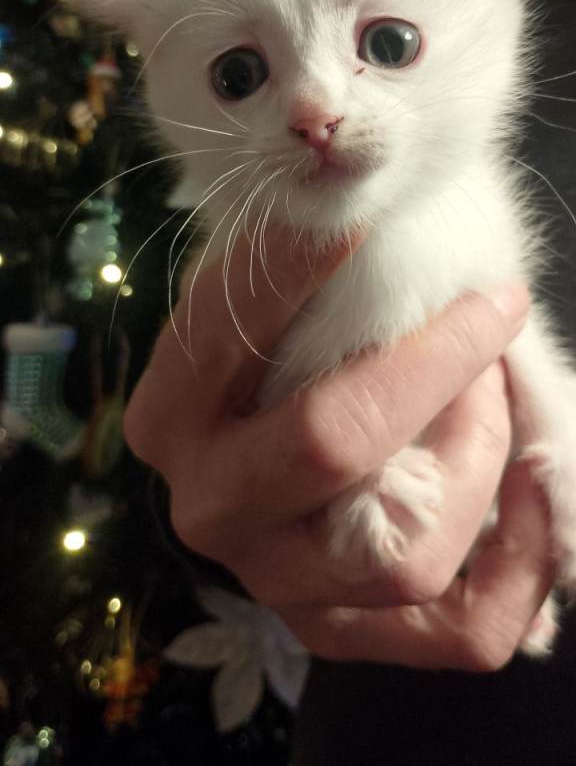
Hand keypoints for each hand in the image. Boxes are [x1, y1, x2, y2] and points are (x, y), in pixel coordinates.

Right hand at [124, 229, 552, 669]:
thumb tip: (357, 190)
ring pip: (408, 550)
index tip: (373, 209)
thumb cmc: (268, 349)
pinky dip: (524, 567)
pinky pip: (464, 633)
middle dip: (433, 365)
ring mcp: (275, 583)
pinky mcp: (342, 630)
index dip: (309, 262)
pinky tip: (533, 487)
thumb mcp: (262, 297)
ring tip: (492, 389)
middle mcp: (208, 508)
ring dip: (479, 454)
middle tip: (487, 311)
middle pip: (330, 444)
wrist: (258, 450)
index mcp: (168, 413)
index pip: (232, 329)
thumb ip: (297, 260)